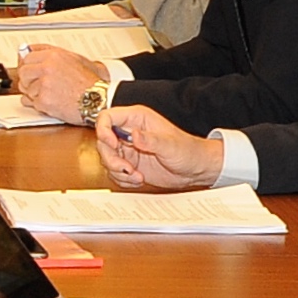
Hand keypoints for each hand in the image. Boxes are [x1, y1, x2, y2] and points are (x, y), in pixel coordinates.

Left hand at [13, 44, 108, 119]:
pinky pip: (31, 103)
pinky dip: (39, 105)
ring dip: (34, 93)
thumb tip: (31, 50)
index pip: (27, 56)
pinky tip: (51, 102)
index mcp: (54, 56)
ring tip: (51, 94)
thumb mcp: (74, 58)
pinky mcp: (44, 100)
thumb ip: (52, 53)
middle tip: (37, 84)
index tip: (28, 68)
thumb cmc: (91, 82)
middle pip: (23, 72)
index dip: (27, 64)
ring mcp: (44, 85)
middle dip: (28, 79)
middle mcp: (47, 68)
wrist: (98, 100)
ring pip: (26, 89)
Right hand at [97, 106, 220, 189]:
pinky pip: (114, 172)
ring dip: (118, 172)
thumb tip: (133, 134)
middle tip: (127, 168)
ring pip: (107, 159)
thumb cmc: (188, 151)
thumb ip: (150, 139)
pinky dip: (123, 179)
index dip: (103, 131)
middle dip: (112, 159)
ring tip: (136, 176)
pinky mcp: (129, 164)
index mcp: (137, 119)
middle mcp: (129, 132)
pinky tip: (138, 179)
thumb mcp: (170, 145)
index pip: (107, 118)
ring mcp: (127, 149)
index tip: (112, 145)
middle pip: (103, 142)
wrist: (195, 169)